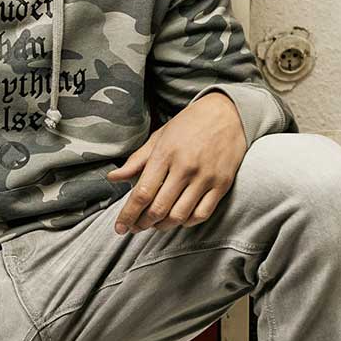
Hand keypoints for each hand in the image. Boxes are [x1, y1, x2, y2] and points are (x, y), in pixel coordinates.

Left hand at [107, 92, 245, 233]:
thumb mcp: (160, 136)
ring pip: (179, 215)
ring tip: (155, 224)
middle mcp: (185, 167)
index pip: (142, 193)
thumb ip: (137, 160)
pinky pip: (202, 214)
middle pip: (159, 209)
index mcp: (166, 154)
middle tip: (135, 227)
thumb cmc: (189, 124)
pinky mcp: (222, 184)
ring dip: (163, 226)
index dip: (128, 214)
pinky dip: (187, 222)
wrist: (227, 113)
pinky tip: (179, 219)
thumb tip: (113, 178)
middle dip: (142, 224)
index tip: (120, 227)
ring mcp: (206, 177)